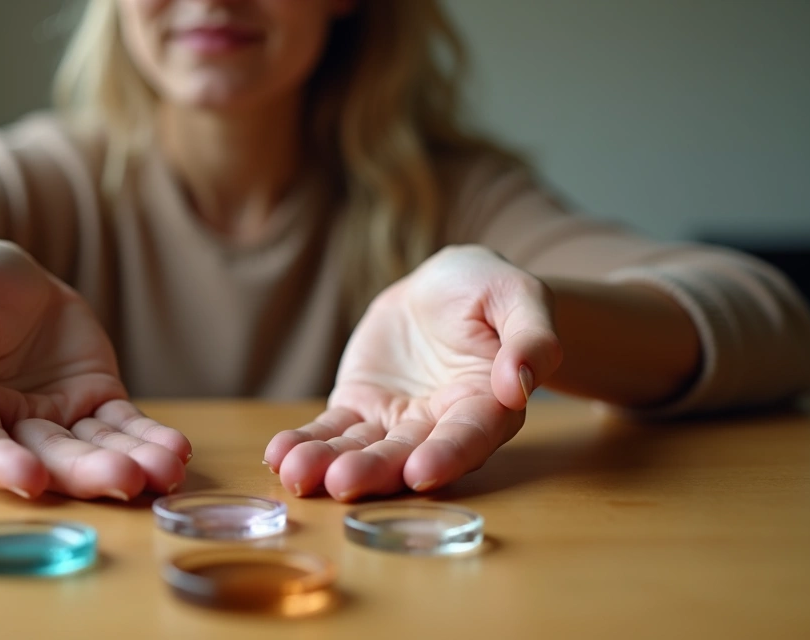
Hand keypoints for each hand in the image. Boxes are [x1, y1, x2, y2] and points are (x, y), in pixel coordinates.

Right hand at [0, 239, 189, 499]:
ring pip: (92, 449)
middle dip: (86, 473)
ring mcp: (55, 418)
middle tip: (124, 480)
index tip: (30, 479)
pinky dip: (149, 440)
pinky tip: (176, 452)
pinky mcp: (95, 401)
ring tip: (165, 471)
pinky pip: (124, 427)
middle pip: (46, 457)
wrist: (6, 282)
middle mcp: (6, 425)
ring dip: (130, 464)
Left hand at [264, 245, 562, 500]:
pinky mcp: (359, 409)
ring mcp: (395, 422)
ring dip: (329, 464)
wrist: (444, 286)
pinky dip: (306, 443)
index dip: (447, 456)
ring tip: (296, 474)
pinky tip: (278, 454)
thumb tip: (519, 381)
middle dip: (374, 470)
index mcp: (488, 407)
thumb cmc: (490, 289)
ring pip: (362, 450)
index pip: (469, 437)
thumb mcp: (518, 297)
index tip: (421, 474)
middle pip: (407, 454)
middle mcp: (440, 426)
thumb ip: (531, 338)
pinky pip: (332, 431)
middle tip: (341, 482)